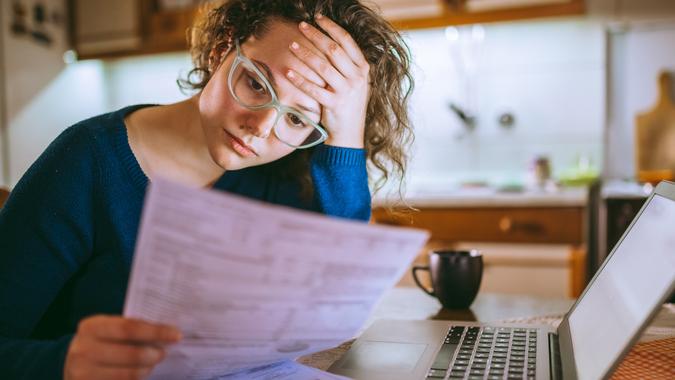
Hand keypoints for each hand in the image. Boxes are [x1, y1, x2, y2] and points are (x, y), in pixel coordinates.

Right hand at [64, 315, 181, 379]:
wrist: (70, 362)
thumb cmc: (100, 341)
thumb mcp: (108, 328)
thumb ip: (132, 328)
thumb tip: (167, 332)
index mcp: (92, 327)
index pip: (130, 328)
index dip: (156, 332)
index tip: (176, 334)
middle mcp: (83, 350)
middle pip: (131, 354)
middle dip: (154, 354)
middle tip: (164, 352)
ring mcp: (83, 373)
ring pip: (128, 374)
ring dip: (147, 369)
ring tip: (153, 363)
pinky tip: (141, 373)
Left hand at [286, 14, 369, 148]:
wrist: (350, 134)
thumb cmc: (348, 105)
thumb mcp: (355, 82)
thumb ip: (347, 65)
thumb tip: (328, 42)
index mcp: (363, 69)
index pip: (347, 41)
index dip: (331, 27)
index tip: (318, 18)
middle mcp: (357, 78)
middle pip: (334, 50)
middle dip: (316, 35)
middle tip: (301, 26)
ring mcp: (347, 92)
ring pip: (323, 67)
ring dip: (306, 54)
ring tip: (292, 45)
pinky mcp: (334, 105)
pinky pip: (314, 89)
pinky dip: (300, 80)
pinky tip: (288, 72)